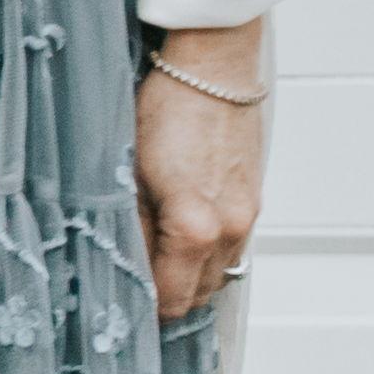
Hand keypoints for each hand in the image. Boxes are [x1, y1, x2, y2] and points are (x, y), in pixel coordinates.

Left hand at [135, 23, 264, 323]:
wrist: (213, 65)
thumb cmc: (168, 107)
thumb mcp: (129, 171)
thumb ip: (131, 228)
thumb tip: (125, 266)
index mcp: (196, 227)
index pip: (170, 299)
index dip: (141, 307)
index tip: (119, 301)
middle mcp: (230, 229)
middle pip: (197, 295)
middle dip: (164, 297)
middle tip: (130, 283)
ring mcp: (248, 216)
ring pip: (217, 274)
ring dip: (187, 277)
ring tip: (153, 260)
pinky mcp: (254, 200)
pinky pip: (231, 248)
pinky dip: (206, 254)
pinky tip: (180, 234)